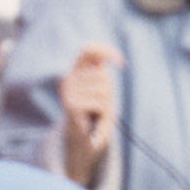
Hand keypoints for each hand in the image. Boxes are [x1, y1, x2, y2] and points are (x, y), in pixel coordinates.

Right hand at [60, 43, 123, 187]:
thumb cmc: (95, 111)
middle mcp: (68, 79)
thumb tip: (113, 61)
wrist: (84, 139)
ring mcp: (68, 92)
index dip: (105, 51)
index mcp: (74, 71)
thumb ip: (102, 71)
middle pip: (102, 76)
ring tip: (97, 113)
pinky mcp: (71, 106)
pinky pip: (100, 103)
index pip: (88, 50)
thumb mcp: (102, 88)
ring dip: (108, 104)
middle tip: (100, 106)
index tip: (121, 63)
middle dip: (109, 92)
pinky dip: (104, 113)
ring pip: (103, 90)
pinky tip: (95, 119)